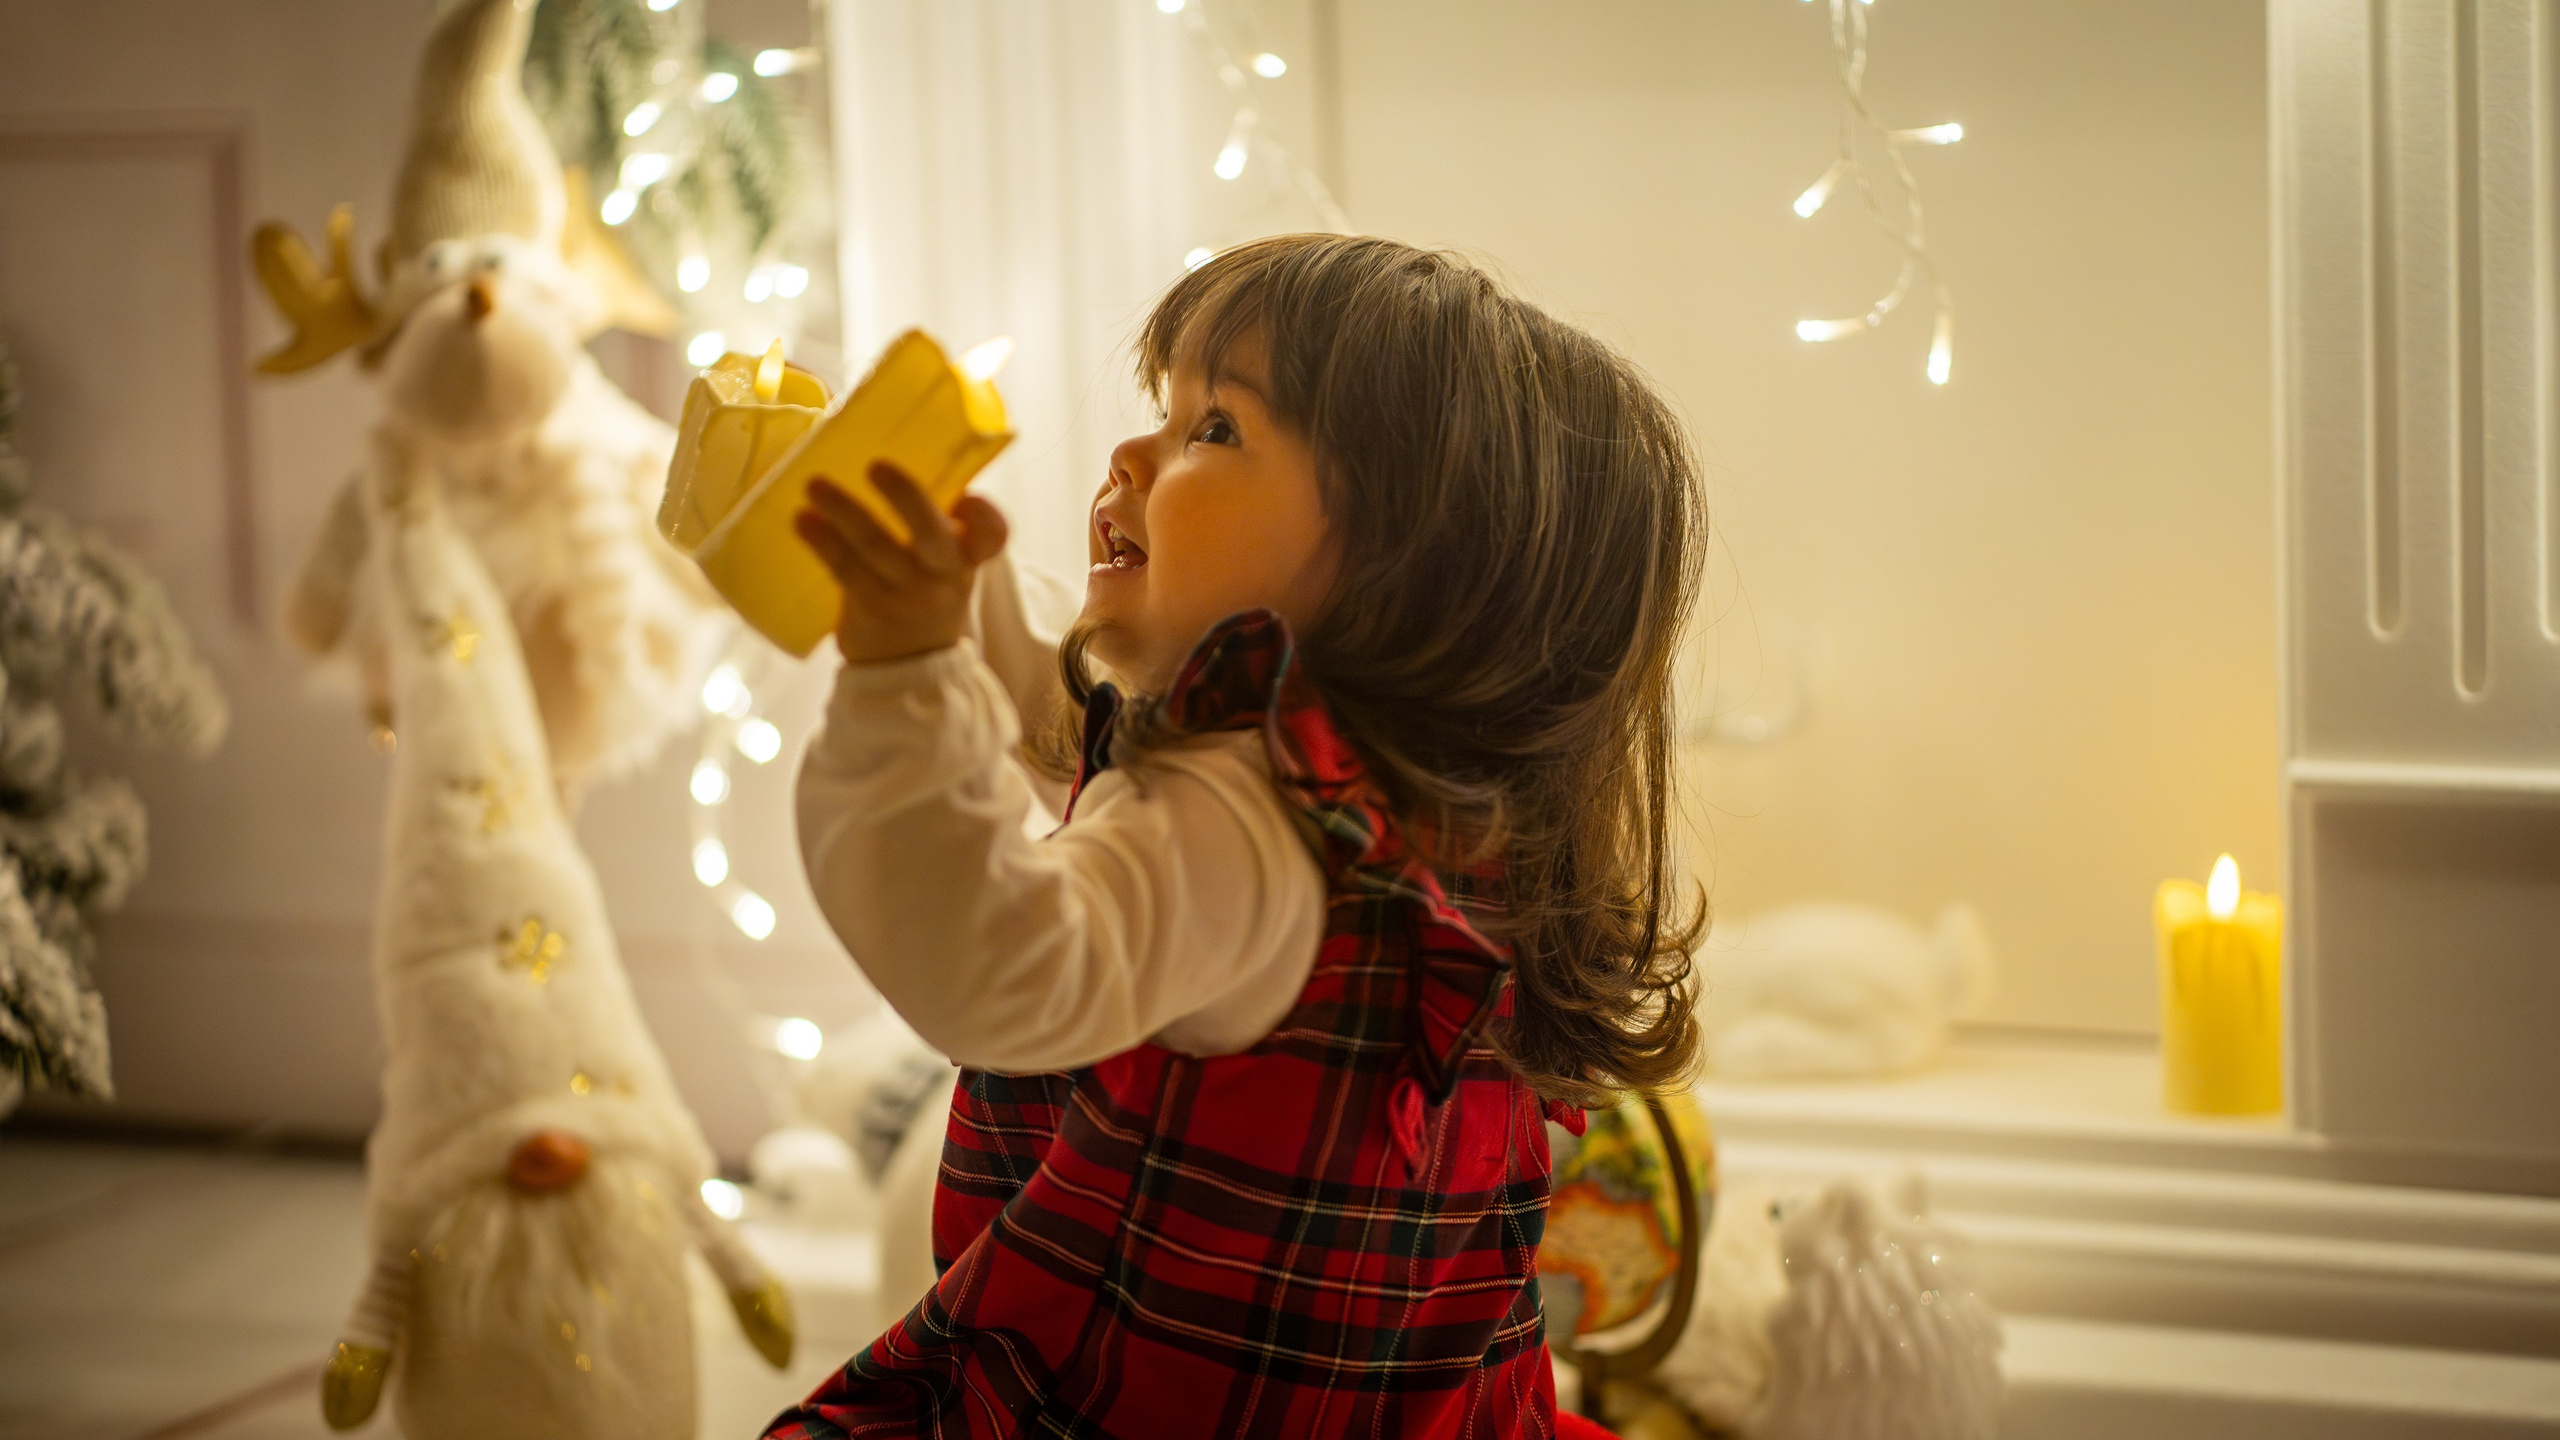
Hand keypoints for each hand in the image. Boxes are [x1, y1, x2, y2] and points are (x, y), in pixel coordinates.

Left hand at [795, 463, 1008, 663]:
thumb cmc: (924, 589)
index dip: (985, 516)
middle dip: (905, 497)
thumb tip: (890, 447)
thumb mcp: (944, 560)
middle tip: (876, 466)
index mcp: (968, 556)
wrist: (909, 665)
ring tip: (814, 485)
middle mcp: (944, 575)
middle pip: (930, 533)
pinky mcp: (871, 609)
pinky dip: (822, 541)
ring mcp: (907, 595)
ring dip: (844, 511)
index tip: (969, 497)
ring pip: (876, 546)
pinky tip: (804, 521)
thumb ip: (932, 518)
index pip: (992, 536)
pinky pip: (844, 570)